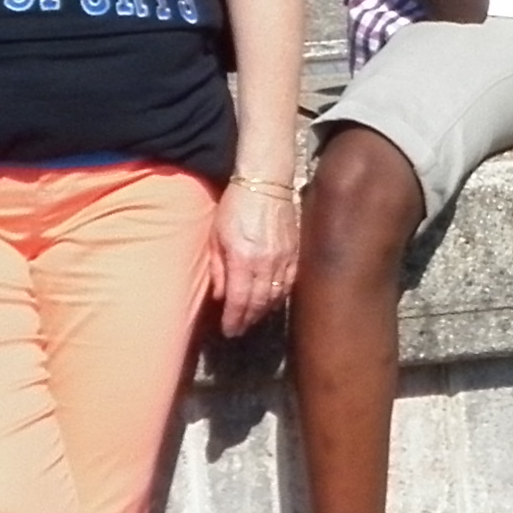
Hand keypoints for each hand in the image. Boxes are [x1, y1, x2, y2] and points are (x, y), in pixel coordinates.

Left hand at [212, 178, 297, 336]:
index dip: (234, 319)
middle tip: (239, 330)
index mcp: (243, 259)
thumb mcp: (216, 235)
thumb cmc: (236, 205)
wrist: (266, 182)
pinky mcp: (296, 252)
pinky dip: (281, 297)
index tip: (228, 330)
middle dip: (248, 320)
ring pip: (276, 296)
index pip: (239, 300)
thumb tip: (220, 296)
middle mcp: (266, 263)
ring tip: (253, 319)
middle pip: (259, 303)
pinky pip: (290, 283)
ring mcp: (285, 258)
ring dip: (263, 312)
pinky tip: (273, 302)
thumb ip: (218, 268)